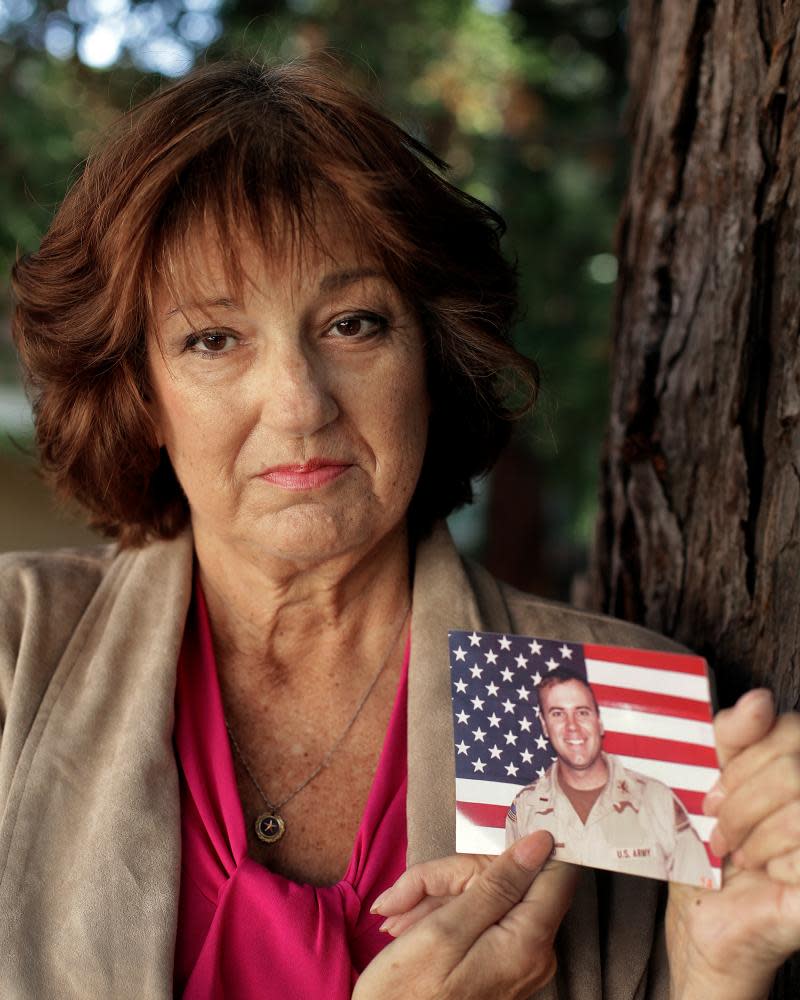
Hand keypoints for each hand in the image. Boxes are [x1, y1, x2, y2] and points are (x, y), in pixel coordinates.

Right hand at [353, 831, 577, 999]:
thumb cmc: (407, 993)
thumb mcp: (445, 929)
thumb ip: (498, 883)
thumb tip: (542, 841)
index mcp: (528, 941)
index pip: (553, 869)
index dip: (521, 846)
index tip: (482, 840)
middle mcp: (534, 952)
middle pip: (508, 878)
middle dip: (454, 878)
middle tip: (410, 897)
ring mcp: (518, 959)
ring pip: (486, 894)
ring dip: (439, 898)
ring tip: (400, 919)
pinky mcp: (500, 962)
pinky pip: (479, 918)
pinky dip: (443, 915)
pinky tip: (410, 929)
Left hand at [667, 690, 799, 998]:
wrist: (708, 921)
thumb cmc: (709, 848)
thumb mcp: (707, 781)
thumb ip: (731, 737)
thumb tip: (760, 699)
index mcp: (794, 766)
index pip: (787, 728)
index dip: (744, 758)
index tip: (711, 793)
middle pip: (792, 767)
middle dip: (742, 800)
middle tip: (718, 830)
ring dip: (755, 834)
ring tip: (737, 854)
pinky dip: (776, 862)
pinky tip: (766, 875)